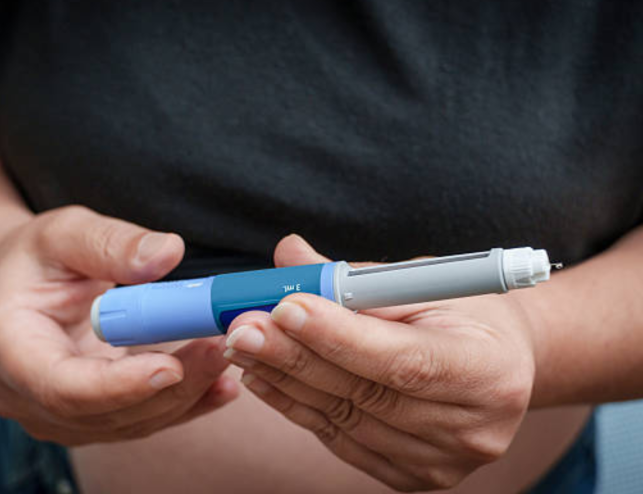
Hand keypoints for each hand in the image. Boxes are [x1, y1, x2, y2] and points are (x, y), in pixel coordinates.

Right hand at [0, 206, 237, 444]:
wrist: (23, 286)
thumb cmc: (36, 257)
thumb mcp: (65, 232)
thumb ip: (109, 243)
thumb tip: (167, 252)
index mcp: (5, 348)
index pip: (62, 386)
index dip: (119, 385)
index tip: (171, 366)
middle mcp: (26, 395)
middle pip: (104, 412)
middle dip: (170, 387)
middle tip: (220, 349)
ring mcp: (59, 414)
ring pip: (130, 422)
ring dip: (185, 394)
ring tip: (227, 355)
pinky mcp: (91, 416)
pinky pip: (142, 418)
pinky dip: (185, 402)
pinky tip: (222, 386)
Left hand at [222, 235, 534, 491]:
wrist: (500, 364)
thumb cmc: (461, 312)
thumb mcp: (423, 282)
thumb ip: (357, 277)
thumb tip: (289, 254)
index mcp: (490, 371)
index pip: (405, 361)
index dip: (340, 337)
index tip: (285, 307)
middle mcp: (473, 430)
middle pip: (365, 394)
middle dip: (294, 356)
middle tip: (243, 326)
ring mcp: (440, 463)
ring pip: (343, 419)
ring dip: (284, 381)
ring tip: (244, 346)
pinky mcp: (411, 477)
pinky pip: (339, 439)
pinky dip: (295, 407)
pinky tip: (264, 378)